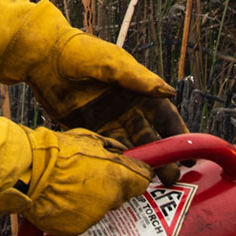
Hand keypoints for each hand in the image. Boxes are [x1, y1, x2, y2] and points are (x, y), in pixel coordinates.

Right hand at [0, 126, 152, 235]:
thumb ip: (111, 147)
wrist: (31, 171)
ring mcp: (94, 216)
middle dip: (114, 185)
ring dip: (94, 197)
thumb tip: (122, 151)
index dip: (139, 173)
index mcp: (117, 176)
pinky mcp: (77, 228)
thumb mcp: (89, 138)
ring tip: (73, 183)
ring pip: (102, 207)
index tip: (134, 170)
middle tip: (93, 172)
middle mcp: (110, 199)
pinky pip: (84, 218)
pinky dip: (77, 209)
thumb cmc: (59, 150)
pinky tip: (64, 196)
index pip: (143, 180)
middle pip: (122, 194)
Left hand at [27, 31, 188, 183]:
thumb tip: (169, 92)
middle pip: (150, 137)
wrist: (44, 58)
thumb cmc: (81, 52)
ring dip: (140, 164)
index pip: (165, 116)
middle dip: (162, 157)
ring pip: (130, 148)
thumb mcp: (112, 62)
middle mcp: (127, 107)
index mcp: (138, 89)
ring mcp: (108, 120)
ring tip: (149, 182)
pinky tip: (122, 176)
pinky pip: (107, 151)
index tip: (190, 154)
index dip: (178, 135)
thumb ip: (138, 79)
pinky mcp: (88, 130)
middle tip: (172, 178)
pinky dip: (115, 163)